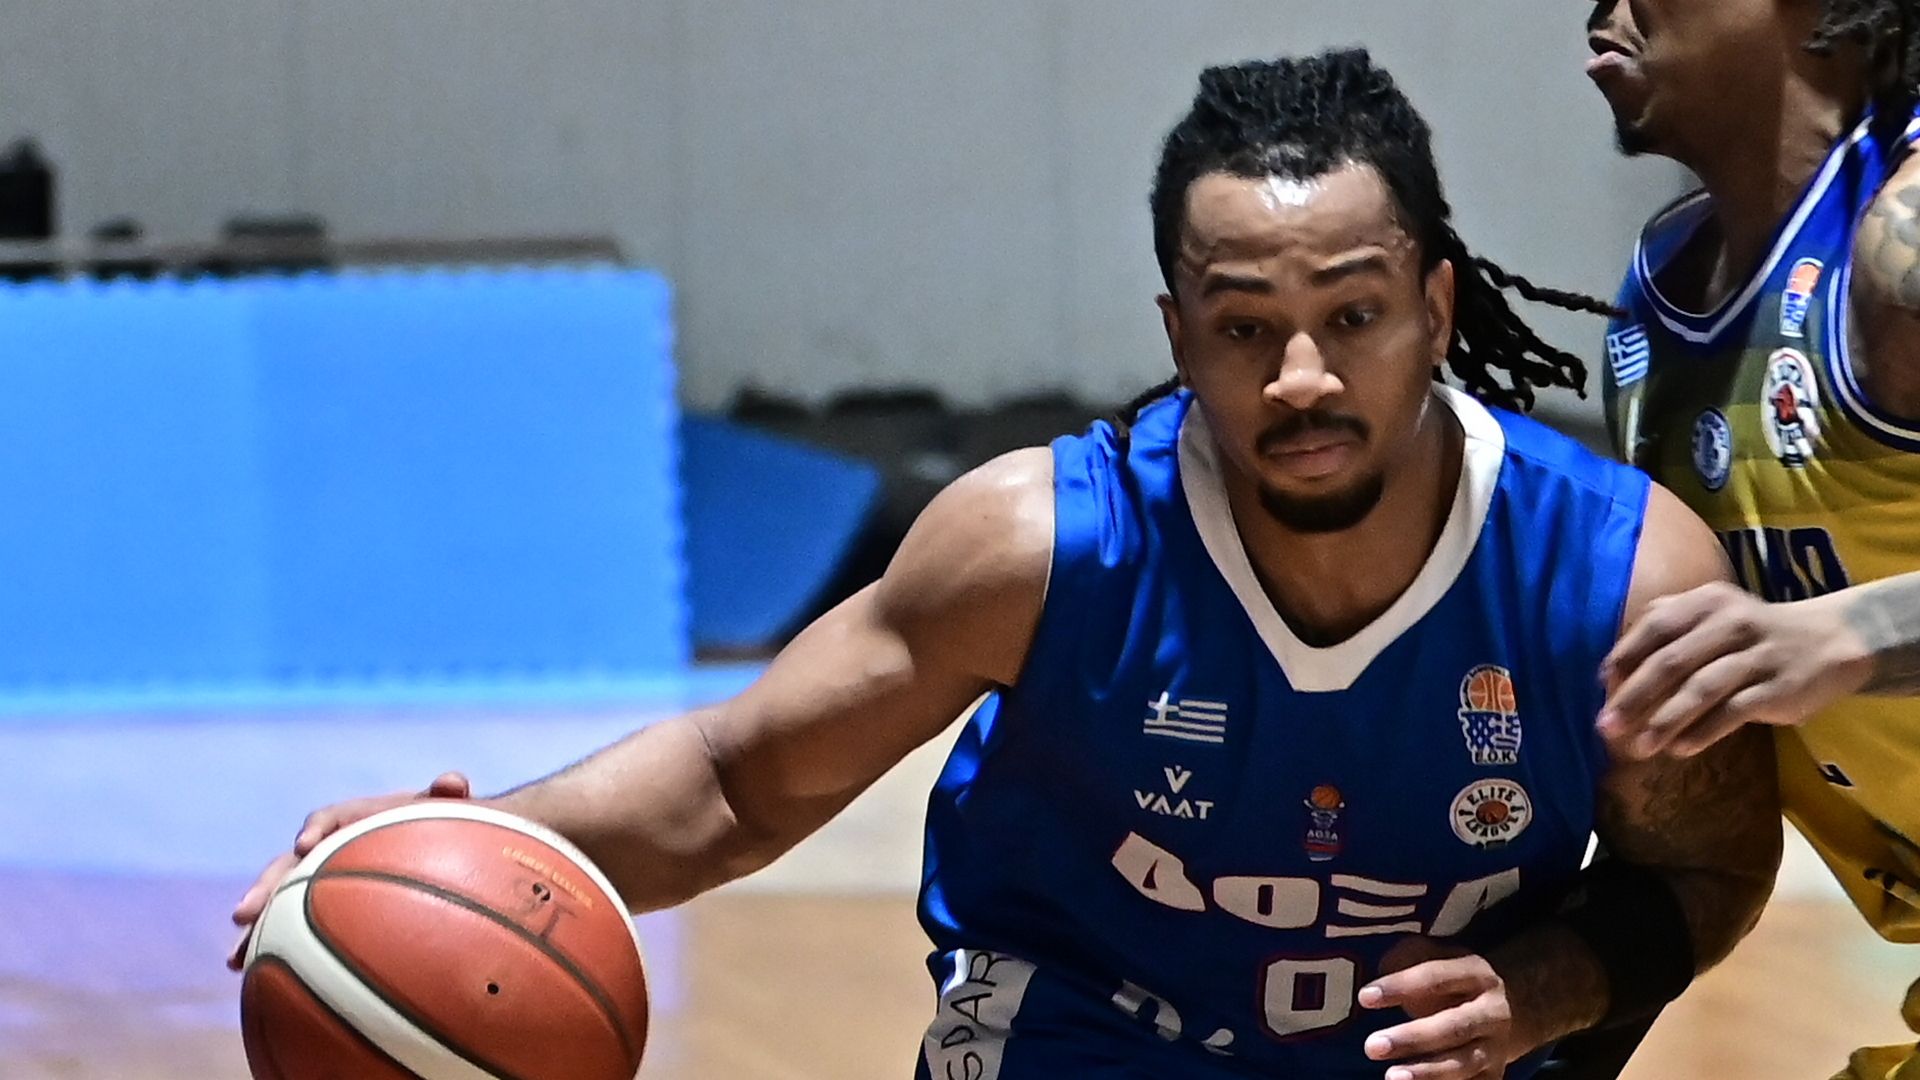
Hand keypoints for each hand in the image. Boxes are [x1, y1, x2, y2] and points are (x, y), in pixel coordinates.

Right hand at [226, 771, 471, 969]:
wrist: (430, 843)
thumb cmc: (434, 824)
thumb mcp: (441, 809)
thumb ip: (446, 792)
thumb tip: (453, 782)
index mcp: (350, 819)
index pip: (327, 819)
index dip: (315, 830)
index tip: (306, 845)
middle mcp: (324, 848)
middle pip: (286, 866)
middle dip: (264, 888)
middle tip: (244, 913)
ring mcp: (315, 878)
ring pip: (278, 904)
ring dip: (255, 929)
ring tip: (235, 958)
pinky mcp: (316, 908)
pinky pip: (290, 929)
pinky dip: (274, 950)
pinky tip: (255, 981)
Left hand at [1360, 937, 1515, 1079]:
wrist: (1497, 1008)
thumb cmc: (1447, 980)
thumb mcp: (1431, 956)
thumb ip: (1405, 959)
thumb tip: (1377, 980)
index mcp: (1476, 974)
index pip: (1437, 978)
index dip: (1401, 986)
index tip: (1364, 997)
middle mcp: (1492, 1013)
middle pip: (1453, 1027)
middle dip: (1412, 1038)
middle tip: (1372, 1046)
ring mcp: (1495, 1048)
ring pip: (1463, 1063)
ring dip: (1427, 1072)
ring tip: (1391, 1076)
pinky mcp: (1492, 1075)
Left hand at [1598, 582, 1871, 760]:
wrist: (1828, 641)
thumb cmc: (1752, 635)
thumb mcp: (1713, 615)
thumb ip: (1668, 629)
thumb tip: (1612, 670)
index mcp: (1706, 602)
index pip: (1656, 625)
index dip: (1625, 655)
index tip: (1601, 685)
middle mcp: (1731, 622)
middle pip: (1671, 661)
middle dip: (1633, 697)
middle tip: (1607, 726)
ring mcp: (1757, 655)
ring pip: (1701, 689)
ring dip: (1665, 721)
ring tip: (1639, 747)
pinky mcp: (1778, 686)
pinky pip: (1734, 711)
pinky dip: (1703, 731)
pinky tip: (1679, 749)